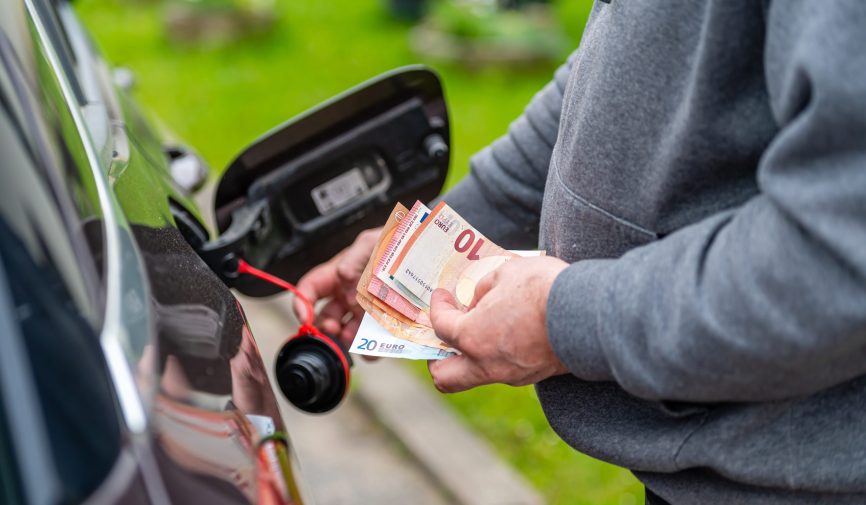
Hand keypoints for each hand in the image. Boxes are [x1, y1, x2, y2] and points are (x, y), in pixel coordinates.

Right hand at [294, 227, 381, 347]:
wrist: (421, 255)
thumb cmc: (392, 244)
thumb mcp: (373, 242)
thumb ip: (356, 255)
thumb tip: (343, 274)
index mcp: (337, 277)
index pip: (310, 289)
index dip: (301, 303)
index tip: (304, 316)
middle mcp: (346, 297)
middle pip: (325, 318)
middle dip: (324, 327)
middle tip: (332, 329)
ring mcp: (364, 313)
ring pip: (346, 333)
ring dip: (345, 340)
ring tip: (353, 338)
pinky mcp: (383, 324)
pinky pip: (372, 343)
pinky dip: (371, 350)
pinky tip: (374, 347)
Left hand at [428, 256, 569, 392]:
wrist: (588, 312)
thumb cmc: (543, 288)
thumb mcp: (504, 274)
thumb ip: (482, 289)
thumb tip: (477, 300)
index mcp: (471, 337)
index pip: (440, 326)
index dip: (437, 306)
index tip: (442, 295)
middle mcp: (486, 364)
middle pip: (444, 377)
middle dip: (436, 358)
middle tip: (443, 338)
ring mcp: (511, 375)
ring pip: (476, 375)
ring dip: (471, 355)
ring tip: (481, 329)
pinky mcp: (534, 376)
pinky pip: (504, 370)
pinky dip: (498, 355)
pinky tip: (510, 333)